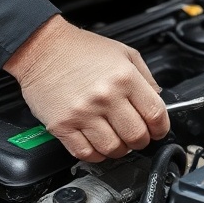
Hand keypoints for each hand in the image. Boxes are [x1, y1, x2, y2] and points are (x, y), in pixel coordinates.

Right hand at [4, 16, 169, 161]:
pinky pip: (85, 153)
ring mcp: (83, 113)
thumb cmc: (81, 49)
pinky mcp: (62, 125)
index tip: (157, 130)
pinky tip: (96, 143)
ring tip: (116, 139)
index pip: (155, 115)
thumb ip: (146, 78)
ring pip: (113, 149)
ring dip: (119, 149)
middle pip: (136, 136)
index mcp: (125, 78)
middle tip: (136, 136)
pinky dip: (95, 154)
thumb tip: (158, 101)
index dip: (161, 128)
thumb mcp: (124, 53)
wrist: (42, 48)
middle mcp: (105, 97)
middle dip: (141, 141)